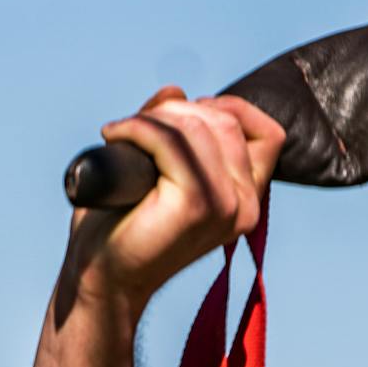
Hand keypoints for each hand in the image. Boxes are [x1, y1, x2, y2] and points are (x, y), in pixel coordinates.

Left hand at [62, 88, 283, 315]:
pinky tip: (113, 135)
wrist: (100, 275)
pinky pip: (169, 141)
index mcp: (248, 199)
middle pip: (226, 121)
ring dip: (152, 119)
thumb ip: (171, 129)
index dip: (227, 109)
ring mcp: (225, 207)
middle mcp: (246, 205)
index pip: (267, 134)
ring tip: (121, 134)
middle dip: (178, 111)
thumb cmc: (123, 224)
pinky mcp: (195, 205)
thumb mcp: (156, 166)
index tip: (181, 116)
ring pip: (197, 126)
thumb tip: (175, 90)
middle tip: (135, 129)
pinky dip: (136, 128)